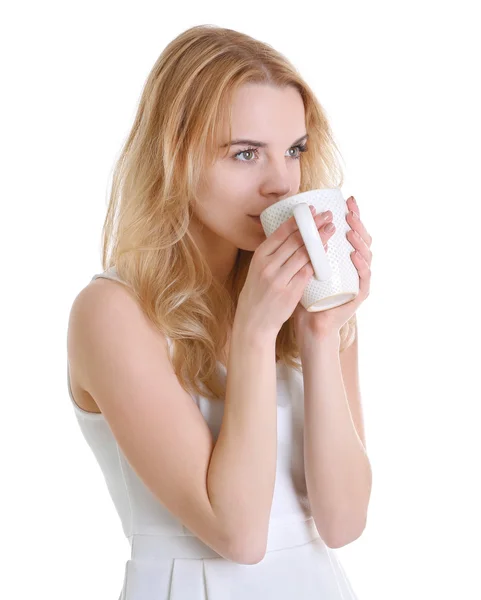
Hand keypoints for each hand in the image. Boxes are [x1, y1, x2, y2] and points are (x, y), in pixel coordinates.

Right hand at [236, 208, 335, 339]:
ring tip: (331, 230)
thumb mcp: (258, 269)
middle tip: (327, 216)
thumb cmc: (258, 293)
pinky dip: (318, 261)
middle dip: (313, 226)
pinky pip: (307, 272)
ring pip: (304, 254)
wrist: (254, 321)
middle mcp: (268, 266)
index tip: (311, 210)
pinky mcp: (290, 292)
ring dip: (320, 240)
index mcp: (259, 256)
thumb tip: (291, 234)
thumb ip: (272, 254)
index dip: (298, 219)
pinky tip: (326, 252)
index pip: (281, 232)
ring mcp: (279, 279)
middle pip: (295, 240)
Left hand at [293, 195, 371, 340]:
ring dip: (359, 240)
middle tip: (349, 210)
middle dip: (358, 223)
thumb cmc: (305, 296)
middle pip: (362, 239)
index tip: (348, 199)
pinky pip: (364, 278)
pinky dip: (361, 265)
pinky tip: (353, 254)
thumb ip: (299, 248)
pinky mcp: (359, 295)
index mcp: (344, 258)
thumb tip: (287, 223)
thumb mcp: (301, 266)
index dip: (353, 215)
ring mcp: (358, 280)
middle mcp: (355, 266)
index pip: (352, 231)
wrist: (309, 325)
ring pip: (366, 255)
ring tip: (349, 230)